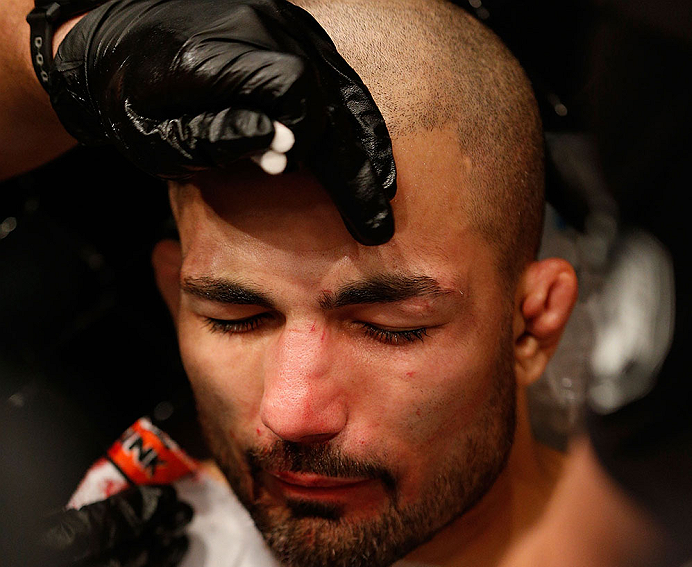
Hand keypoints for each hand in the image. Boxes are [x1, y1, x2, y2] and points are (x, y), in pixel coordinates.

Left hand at [49, 0, 395, 244]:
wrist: (112, 44)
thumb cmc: (129, 100)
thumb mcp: (153, 135)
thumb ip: (212, 140)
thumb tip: (280, 148)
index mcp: (217, 53)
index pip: (291, 90)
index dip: (307, 138)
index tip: (304, 176)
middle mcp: (257, 26)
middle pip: (326, 94)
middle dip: (353, 164)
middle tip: (375, 222)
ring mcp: (280, 22)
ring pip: (342, 85)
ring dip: (365, 144)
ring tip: (383, 194)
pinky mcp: (291, 31)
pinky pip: (338, 75)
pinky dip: (357, 118)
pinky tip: (371, 156)